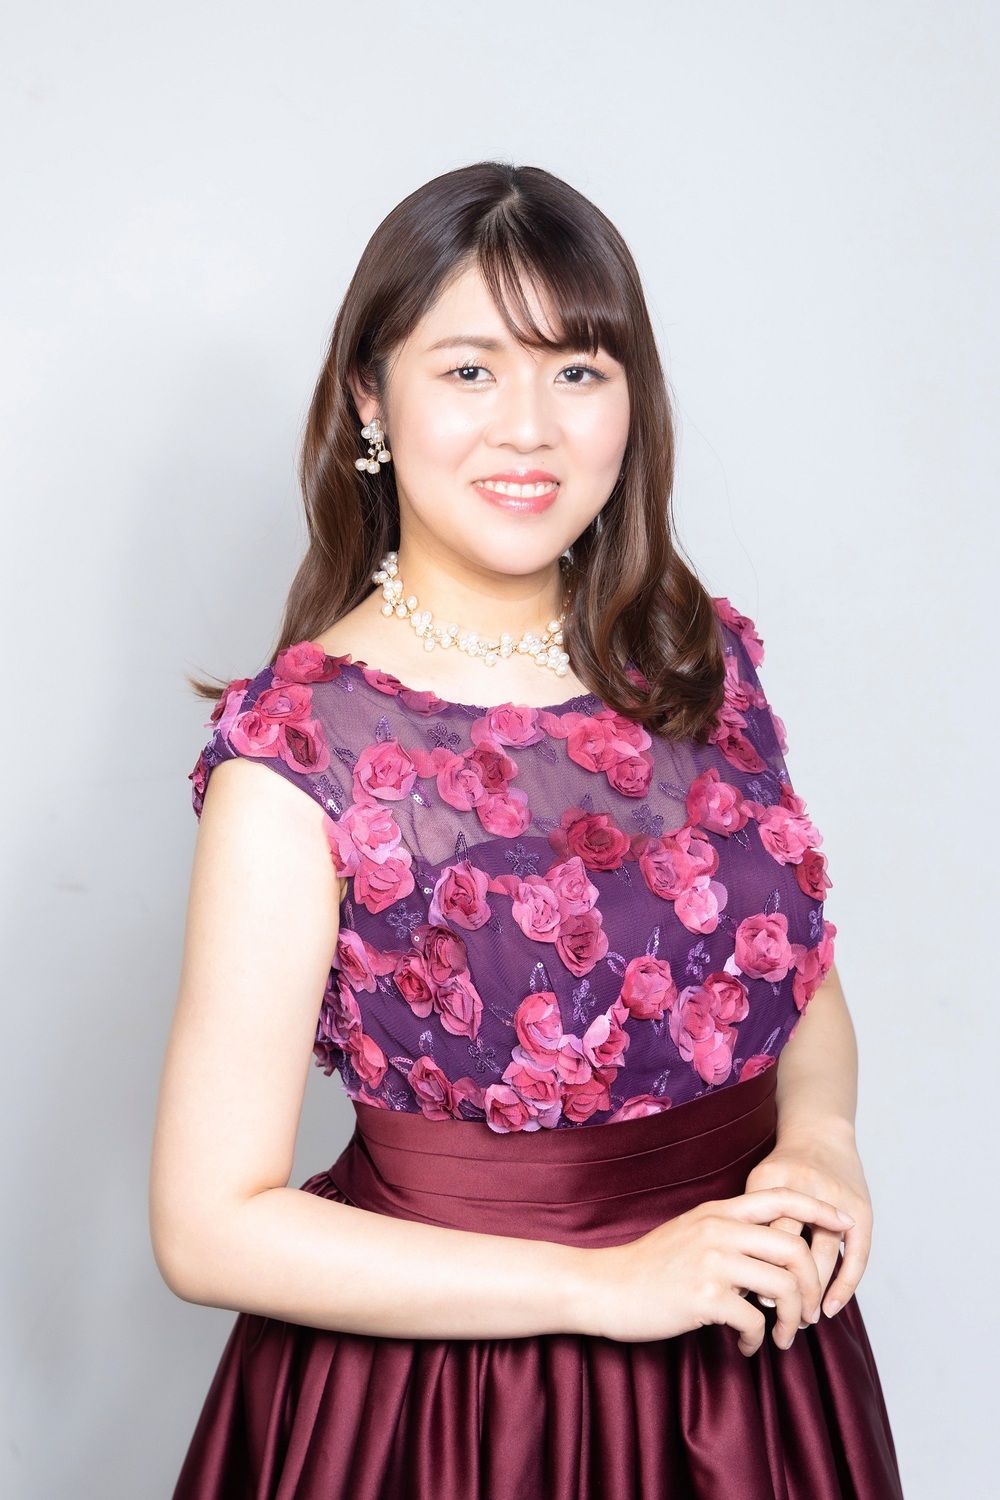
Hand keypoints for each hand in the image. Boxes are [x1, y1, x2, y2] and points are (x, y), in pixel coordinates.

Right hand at [582, 1187, 854, 1355]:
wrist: (603, 1287)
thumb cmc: (648, 1266)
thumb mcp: (690, 1233)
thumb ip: (726, 1233)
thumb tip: (768, 1249)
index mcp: (718, 1212)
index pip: (780, 1198)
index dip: (818, 1209)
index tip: (844, 1223)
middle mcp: (718, 1230)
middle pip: (794, 1248)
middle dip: (813, 1286)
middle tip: (809, 1314)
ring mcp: (711, 1262)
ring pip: (783, 1287)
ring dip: (792, 1320)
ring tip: (783, 1338)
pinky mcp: (703, 1297)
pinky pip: (754, 1320)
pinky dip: (758, 1340)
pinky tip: (745, 1346)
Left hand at [743, 1121, 871, 1319]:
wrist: (819, 1133)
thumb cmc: (781, 1169)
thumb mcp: (757, 1186)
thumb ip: (750, 1223)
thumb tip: (741, 1281)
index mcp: (771, 1181)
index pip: (762, 1233)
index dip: (758, 1270)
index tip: (751, 1301)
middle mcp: (805, 1186)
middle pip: (792, 1247)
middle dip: (787, 1288)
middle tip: (780, 1321)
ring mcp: (836, 1197)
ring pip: (824, 1255)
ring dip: (814, 1293)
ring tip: (803, 1320)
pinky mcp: (861, 1209)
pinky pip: (856, 1255)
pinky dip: (845, 1285)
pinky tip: (831, 1306)